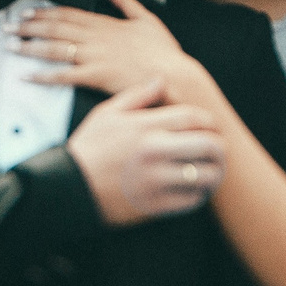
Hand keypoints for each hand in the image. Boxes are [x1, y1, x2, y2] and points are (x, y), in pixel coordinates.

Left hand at [16, 0, 204, 102]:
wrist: (175, 77)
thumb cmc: (163, 52)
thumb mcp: (147, 18)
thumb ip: (125, 1)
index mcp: (106, 22)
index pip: (68, 14)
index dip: (44, 12)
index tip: (26, 12)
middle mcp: (96, 36)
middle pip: (56, 28)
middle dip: (29, 26)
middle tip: (7, 27)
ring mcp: (95, 56)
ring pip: (55, 48)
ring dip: (29, 46)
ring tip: (9, 46)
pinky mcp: (97, 76)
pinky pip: (64, 76)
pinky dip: (43, 75)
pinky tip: (27, 76)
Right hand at [65, 79, 225, 225]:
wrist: (67, 188)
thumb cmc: (88, 148)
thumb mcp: (107, 114)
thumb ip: (137, 96)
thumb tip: (161, 80)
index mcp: (146, 126)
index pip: (194, 118)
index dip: (209, 122)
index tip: (210, 127)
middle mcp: (155, 152)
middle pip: (209, 145)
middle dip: (218, 147)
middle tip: (217, 150)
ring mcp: (157, 181)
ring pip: (205, 175)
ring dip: (212, 172)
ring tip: (209, 171)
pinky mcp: (155, 205)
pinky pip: (192, 200)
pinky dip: (198, 194)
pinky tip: (193, 190)